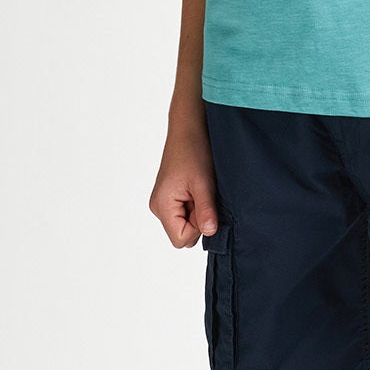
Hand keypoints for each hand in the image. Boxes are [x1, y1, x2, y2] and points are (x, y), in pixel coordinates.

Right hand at [150, 119, 219, 245]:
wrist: (188, 130)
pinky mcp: (170, 198)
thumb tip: (210, 232)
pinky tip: (198, 189)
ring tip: (200, 190)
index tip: (203, 205)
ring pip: (185, 224)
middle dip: (198, 221)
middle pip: (182, 234)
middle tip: (203, 195)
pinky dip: (195, 206)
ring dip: (197, 212)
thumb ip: (205, 211)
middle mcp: (158, 208)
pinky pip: (185, 214)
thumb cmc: (193, 151)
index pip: (180, 239)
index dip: (197, 228)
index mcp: (162, 206)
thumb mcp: (204, 184)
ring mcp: (163, 203)